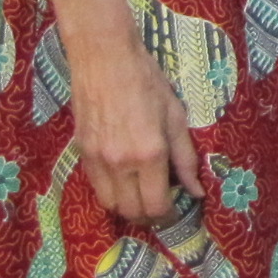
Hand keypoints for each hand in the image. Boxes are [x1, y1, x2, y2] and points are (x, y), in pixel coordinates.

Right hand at [66, 35, 205, 221]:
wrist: (104, 60)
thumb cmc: (147, 81)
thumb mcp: (176, 116)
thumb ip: (186, 158)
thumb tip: (197, 191)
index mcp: (150, 153)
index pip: (156, 205)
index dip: (168, 216)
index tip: (177, 211)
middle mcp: (121, 163)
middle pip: (132, 211)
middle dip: (149, 217)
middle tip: (162, 209)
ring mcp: (97, 160)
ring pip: (110, 205)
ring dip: (128, 208)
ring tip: (143, 198)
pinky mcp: (81, 154)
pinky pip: (96, 187)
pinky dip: (111, 193)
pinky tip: (124, 181)